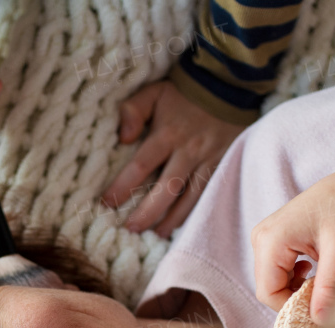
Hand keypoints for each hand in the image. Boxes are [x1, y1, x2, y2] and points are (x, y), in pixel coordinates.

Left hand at [101, 81, 244, 237]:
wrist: (227, 85)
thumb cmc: (182, 94)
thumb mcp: (154, 92)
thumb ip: (133, 109)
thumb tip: (123, 137)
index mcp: (168, 133)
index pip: (142, 164)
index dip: (123, 185)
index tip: (107, 203)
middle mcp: (189, 150)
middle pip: (168, 187)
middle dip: (149, 212)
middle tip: (131, 229)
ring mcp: (209, 160)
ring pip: (190, 196)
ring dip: (173, 219)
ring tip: (156, 235)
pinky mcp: (222, 165)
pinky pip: (208, 193)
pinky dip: (195, 212)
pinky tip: (182, 225)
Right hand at [251, 161, 334, 320]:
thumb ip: (328, 286)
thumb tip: (319, 321)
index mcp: (270, 239)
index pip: (268, 293)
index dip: (293, 307)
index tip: (323, 307)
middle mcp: (262, 238)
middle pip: (269, 289)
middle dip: (296, 297)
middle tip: (326, 292)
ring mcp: (266, 238)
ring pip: (274, 282)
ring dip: (298, 288)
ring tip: (323, 278)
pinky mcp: (275, 240)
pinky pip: (278, 272)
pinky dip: (297, 279)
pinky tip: (315, 269)